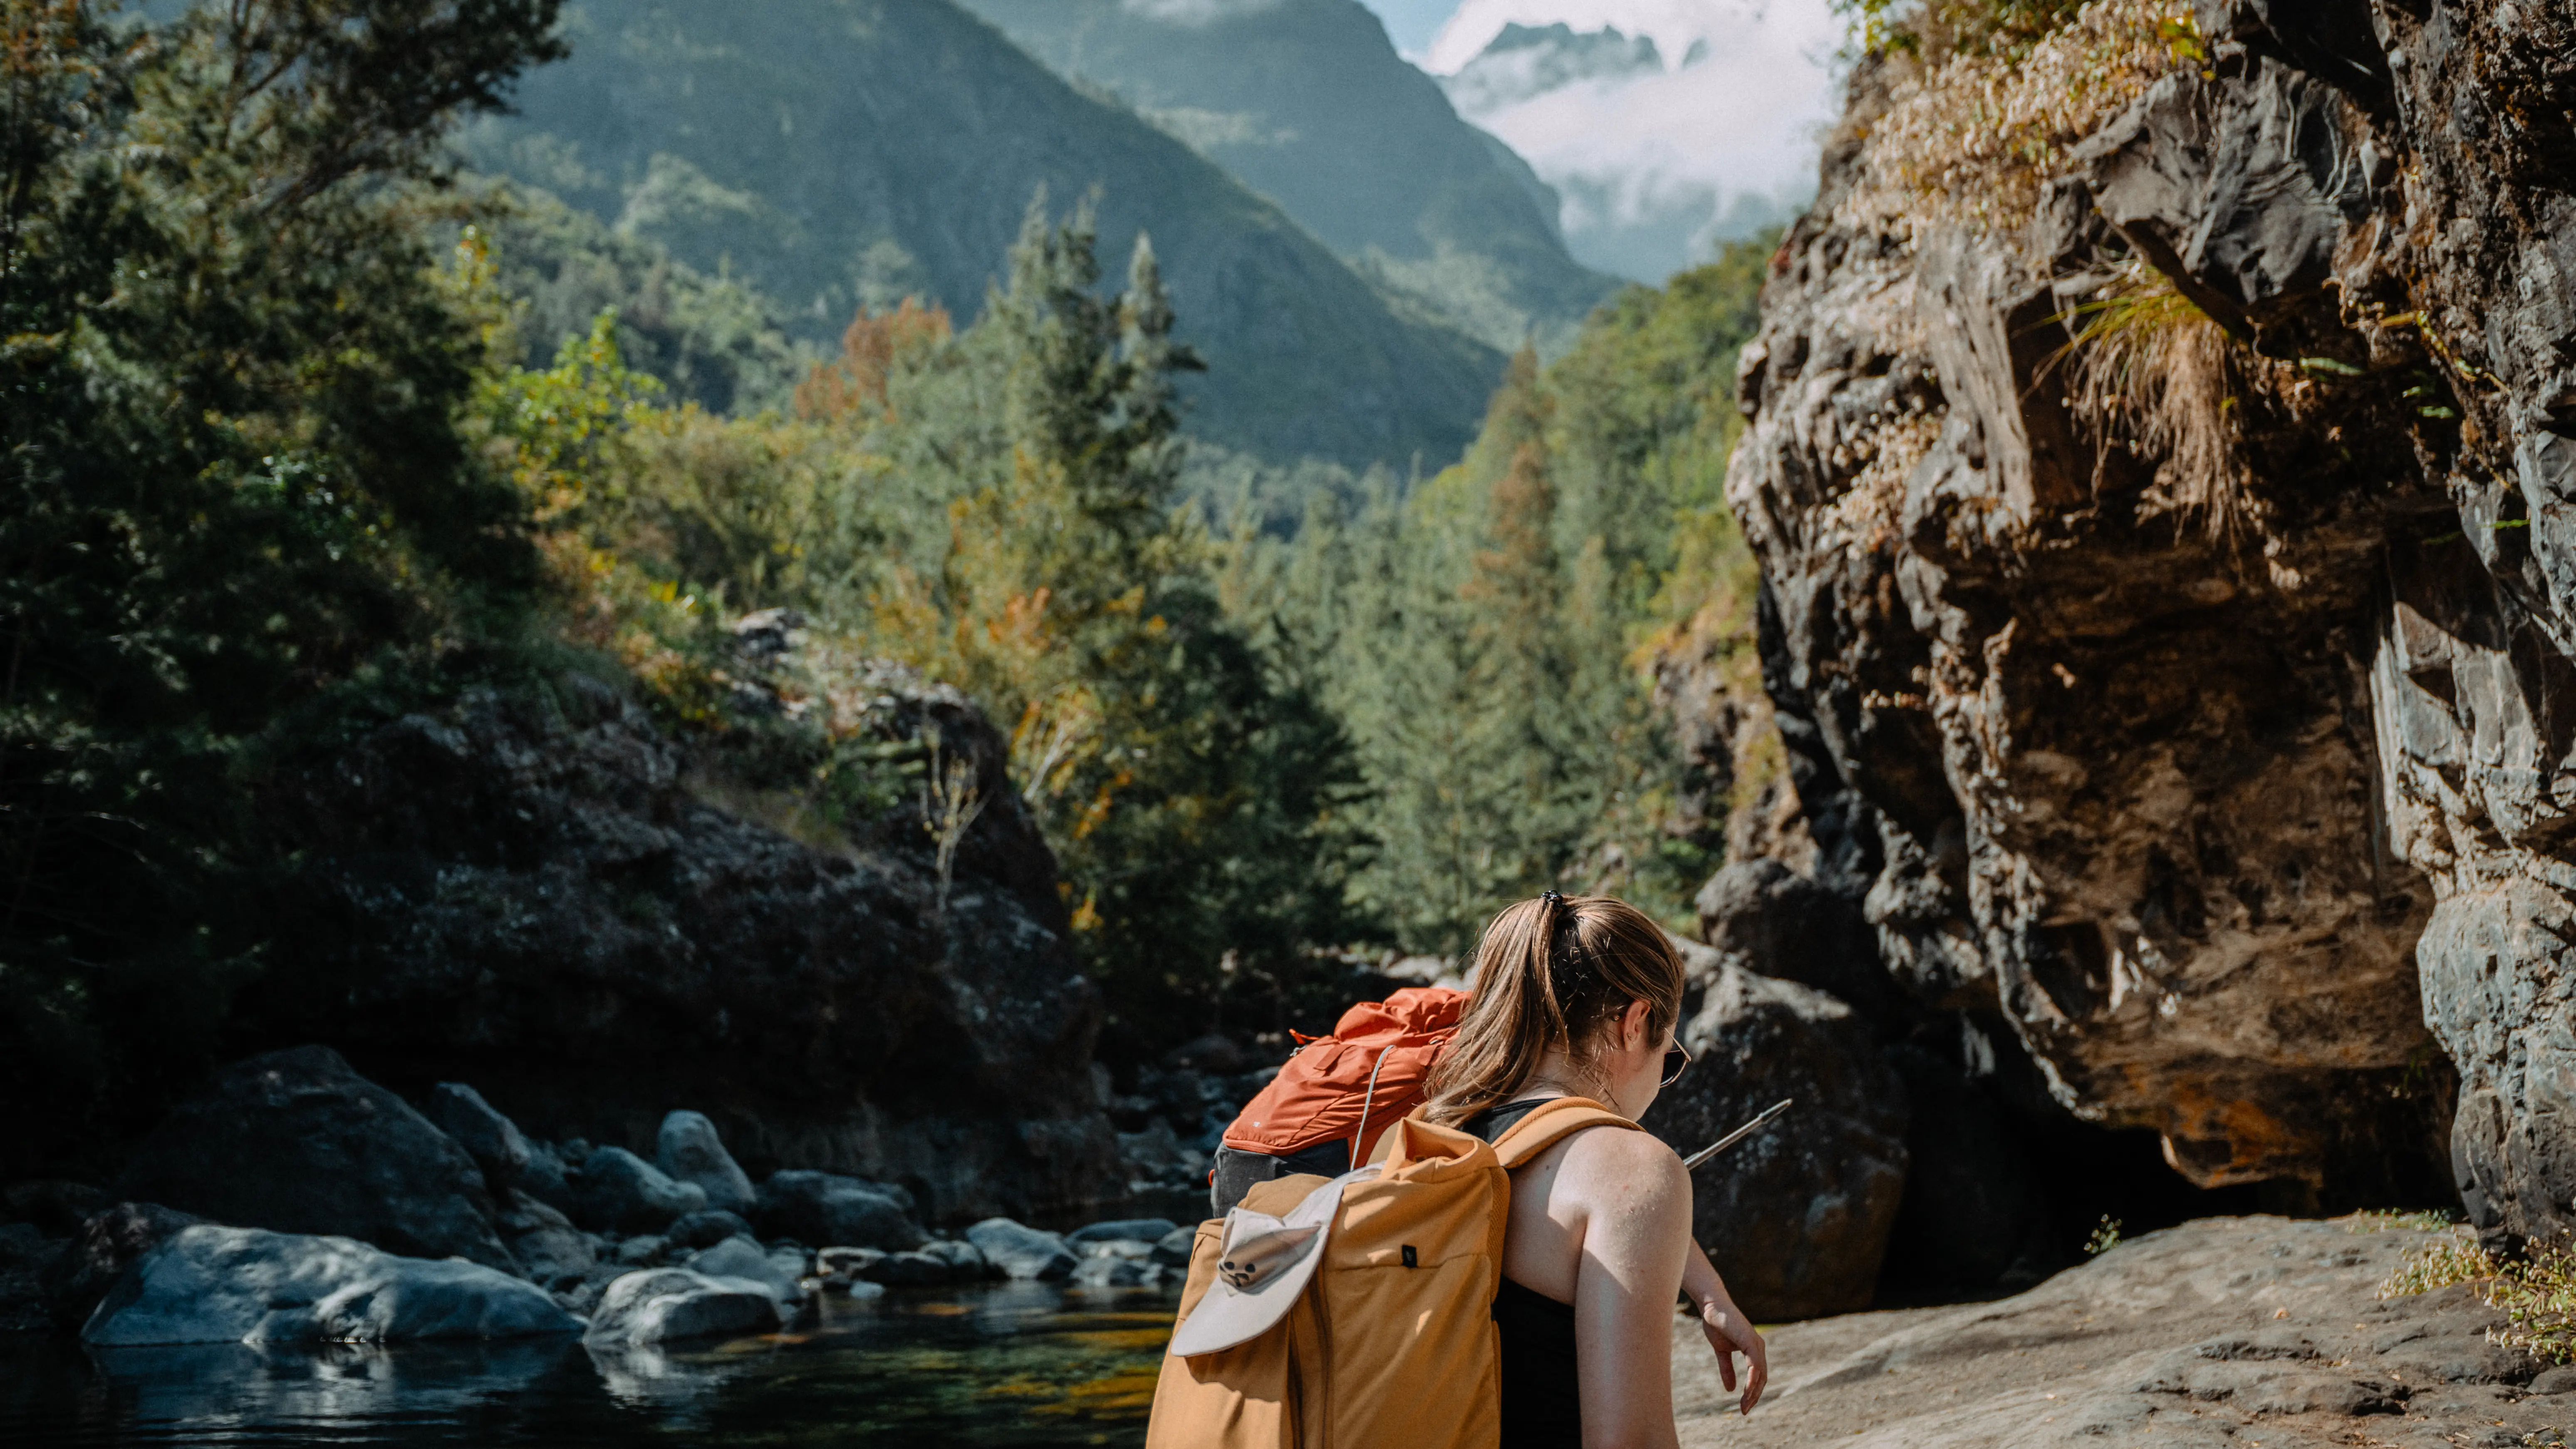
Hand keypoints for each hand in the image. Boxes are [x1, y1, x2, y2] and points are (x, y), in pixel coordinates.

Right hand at [1695, 1296, 1767, 1415]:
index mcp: (1753, 1349)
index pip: (1758, 1376)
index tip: (1743, 1406)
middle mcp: (1758, 1347)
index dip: (1752, 1392)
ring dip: (1753, 1392)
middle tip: (1744, 1411)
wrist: (1711, 1306)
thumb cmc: (1716, 1324)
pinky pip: (1755, 1365)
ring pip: (1760, 1374)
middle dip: (1754, 1396)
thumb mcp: (1721, 1351)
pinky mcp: (1750, 1341)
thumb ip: (1727, 1369)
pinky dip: (1752, 1379)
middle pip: (1762, 1378)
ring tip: (1744, 1405)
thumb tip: (1731, 1389)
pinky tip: (1746, 1390)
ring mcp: (1756, 1344)